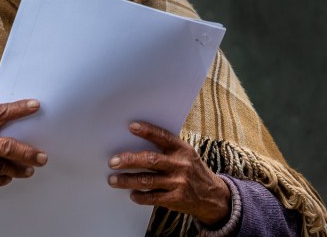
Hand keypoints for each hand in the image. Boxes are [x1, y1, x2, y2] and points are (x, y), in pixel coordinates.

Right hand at [0, 99, 47, 208]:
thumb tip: (14, 127)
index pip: (1, 112)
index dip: (20, 109)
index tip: (36, 105)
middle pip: (6, 146)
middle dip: (28, 153)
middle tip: (42, 157)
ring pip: (1, 166)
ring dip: (18, 169)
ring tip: (29, 169)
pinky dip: (2, 179)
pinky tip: (8, 177)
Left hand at [107, 121, 230, 225]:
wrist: (213, 196)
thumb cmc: (193, 171)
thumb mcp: (187, 155)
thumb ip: (168, 150)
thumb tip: (137, 144)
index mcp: (183, 149)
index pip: (163, 137)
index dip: (147, 131)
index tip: (132, 126)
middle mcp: (180, 165)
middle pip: (150, 160)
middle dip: (129, 160)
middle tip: (113, 161)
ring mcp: (178, 183)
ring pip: (148, 180)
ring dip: (128, 180)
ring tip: (114, 180)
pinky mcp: (176, 199)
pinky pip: (153, 198)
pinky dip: (140, 196)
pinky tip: (132, 194)